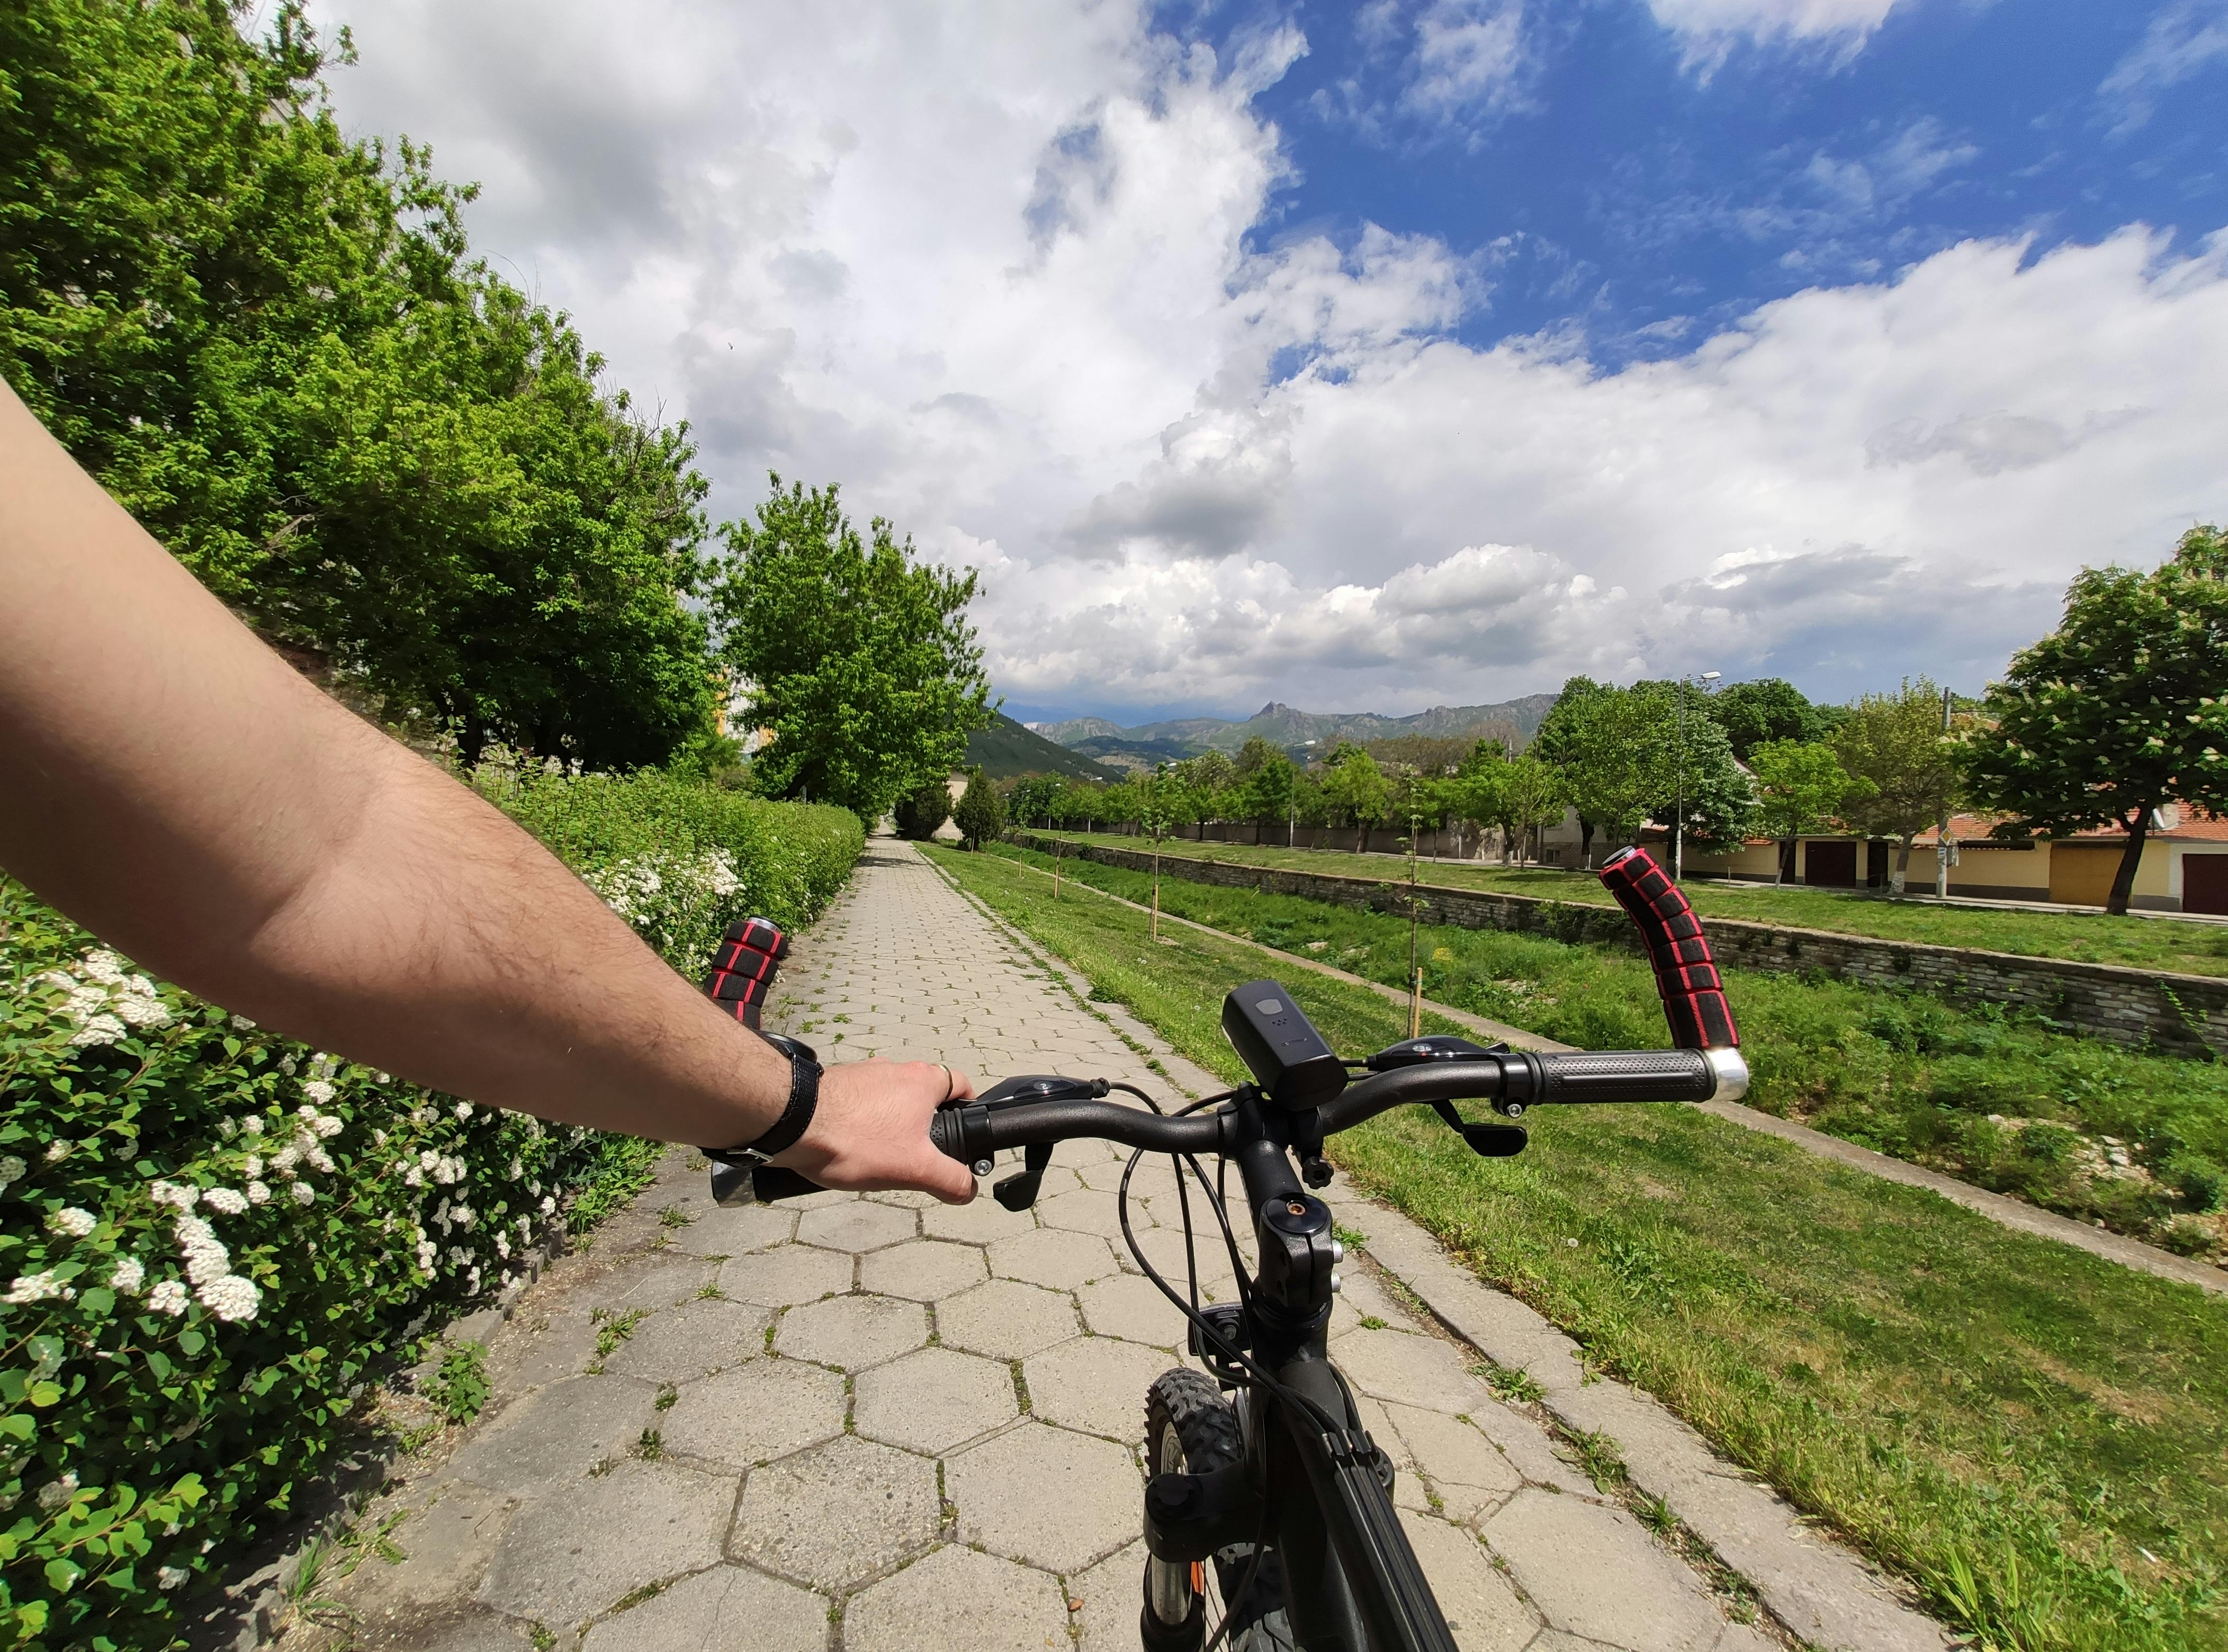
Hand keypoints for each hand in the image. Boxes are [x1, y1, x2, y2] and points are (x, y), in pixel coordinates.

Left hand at [776, 1058, 977, 1202]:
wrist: (793, 1122)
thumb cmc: (856, 1140)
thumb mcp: (914, 1169)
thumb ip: (949, 1180)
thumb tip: (968, 1190)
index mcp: (921, 1081)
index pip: (958, 1082)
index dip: (966, 1105)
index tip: (963, 1126)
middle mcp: (893, 1069)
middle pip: (921, 1094)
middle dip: (923, 1123)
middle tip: (917, 1154)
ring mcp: (861, 1073)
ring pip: (888, 1098)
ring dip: (889, 1123)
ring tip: (878, 1156)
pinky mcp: (834, 1083)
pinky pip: (858, 1103)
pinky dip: (860, 1122)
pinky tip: (849, 1147)